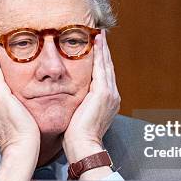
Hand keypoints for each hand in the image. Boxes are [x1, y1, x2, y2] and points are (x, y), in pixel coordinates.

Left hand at [63, 30, 119, 178]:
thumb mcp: (78, 116)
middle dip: (104, 50)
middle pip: (107, 67)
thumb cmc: (76, 137)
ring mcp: (110, 93)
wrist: (82, 146)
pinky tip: (96, 42)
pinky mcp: (103, 92)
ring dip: (102, 48)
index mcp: (107, 101)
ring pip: (106, 64)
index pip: (104, 75)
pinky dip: (100, 53)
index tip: (96, 47)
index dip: (101, 60)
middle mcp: (112, 95)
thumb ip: (77, 104)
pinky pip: (101, 67)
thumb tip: (67, 99)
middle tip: (100, 34)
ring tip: (99, 34)